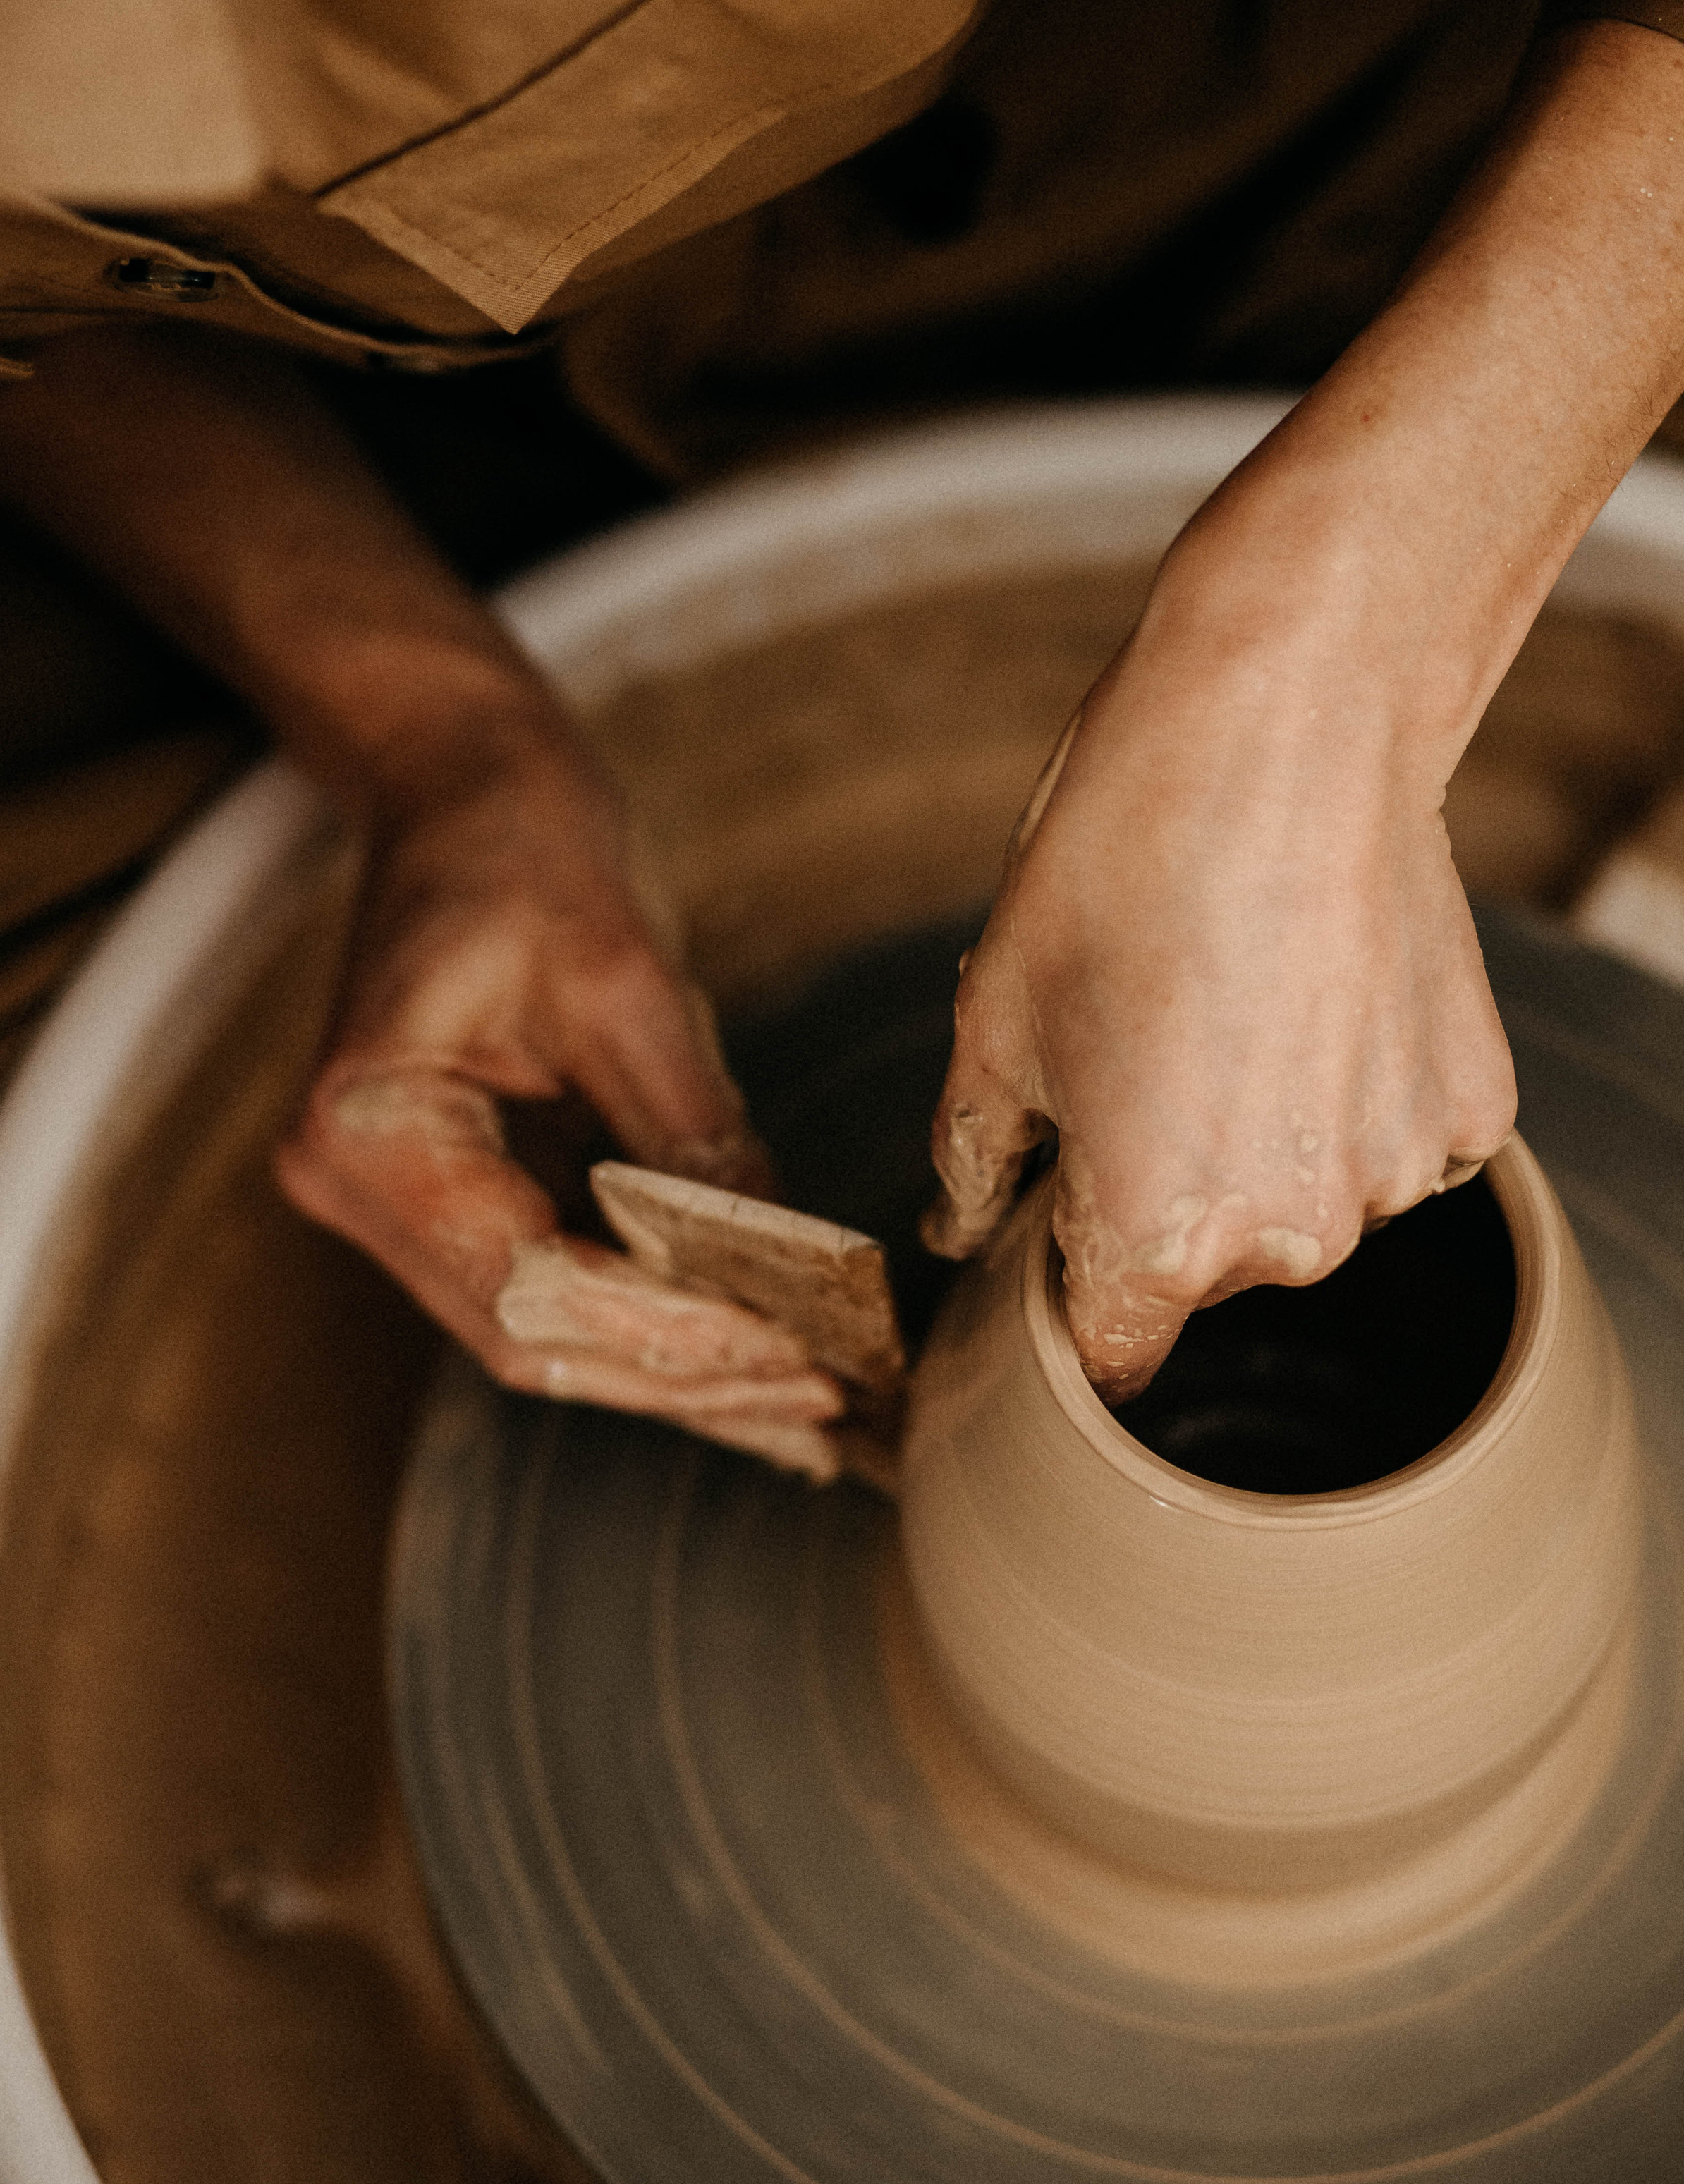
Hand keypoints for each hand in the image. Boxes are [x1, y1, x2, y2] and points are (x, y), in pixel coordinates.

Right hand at [275, 739, 845, 1469]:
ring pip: (546, 1332)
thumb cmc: (521, 843)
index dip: (669, 1339)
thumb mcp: (622, 977)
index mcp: (369, 1133)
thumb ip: (689, 1127)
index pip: (530, 1288)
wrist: (459, 777)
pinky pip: (557, 1281)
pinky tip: (747, 1351)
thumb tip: (783, 1259)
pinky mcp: (452, 1188)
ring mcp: (396, 1197)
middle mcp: (357, 1186)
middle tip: (826, 1404)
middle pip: (532, 1338)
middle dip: (684, 1378)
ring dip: (676, 1371)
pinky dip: (651, 1318)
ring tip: (805, 1406)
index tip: (796, 1357)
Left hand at [923, 533, 1515, 1402]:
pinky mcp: (1476, 1109)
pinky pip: (1394, 1143)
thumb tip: (958, 1235)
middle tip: (1144, 1051)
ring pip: (1308, 1205)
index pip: (1111, 1353)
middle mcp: (1294, 1240)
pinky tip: (1322, 991)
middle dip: (1166, 1195)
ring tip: (1235, 1001)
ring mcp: (1398, 1177)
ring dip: (1268, 1142)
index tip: (1061, 1226)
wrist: (1289, 723)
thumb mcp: (996, 1018)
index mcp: (1158, 1241)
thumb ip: (973, 1164)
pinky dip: (1356, 1095)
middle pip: (1210, 1275)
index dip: (1072, 1295)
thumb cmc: (1118, 862)